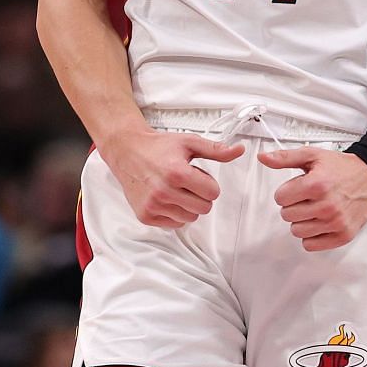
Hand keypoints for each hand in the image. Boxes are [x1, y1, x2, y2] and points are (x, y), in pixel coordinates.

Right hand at [100, 126, 243, 228]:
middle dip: (199, 195)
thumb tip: (239, 150)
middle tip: (185, 182)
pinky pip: (174, 224)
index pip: (213, 193)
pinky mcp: (145, 215)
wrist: (127, 151)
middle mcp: (164, 191)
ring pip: (190, 218)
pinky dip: (174, 213)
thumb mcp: (189, 143)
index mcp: (176, 173)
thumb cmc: (157, 147)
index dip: (208, 183)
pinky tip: (165, 197)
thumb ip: (216, 150)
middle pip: (204, 208)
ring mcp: (153, 205)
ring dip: (187, 205)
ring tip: (174, 188)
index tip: (197, 175)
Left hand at [258, 147, 366, 250]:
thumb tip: (263, 158)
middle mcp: (327, 205)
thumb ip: (285, 158)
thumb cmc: (341, 168)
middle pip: (287, 215)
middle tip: (307, 198)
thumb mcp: (312, 156)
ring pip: (297, 231)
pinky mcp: (343, 235)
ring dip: (302, 221)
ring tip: (314, 209)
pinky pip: (311, 245)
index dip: (286, 192)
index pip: (280, 198)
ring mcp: (336, 222)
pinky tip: (320, 222)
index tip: (297, 189)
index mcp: (317, 185)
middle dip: (293, 206)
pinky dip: (312, 236)